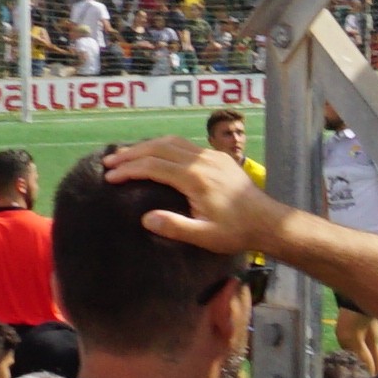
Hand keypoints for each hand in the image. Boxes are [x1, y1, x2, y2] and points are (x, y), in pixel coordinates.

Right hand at [95, 133, 285, 257]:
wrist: (268, 221)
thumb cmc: (236, 232)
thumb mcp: (204, 236)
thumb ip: (175, 227)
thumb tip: (145, 219)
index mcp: (195, 178)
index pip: (153, 166)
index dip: (129, 170)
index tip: (109, 177)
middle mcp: (202, 160)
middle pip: (159, 147)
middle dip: (132, 153)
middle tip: (110, 162)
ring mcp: (211, 156)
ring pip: (172, 141)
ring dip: (147, 146)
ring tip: (127, 155)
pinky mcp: (219, 157)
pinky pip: (186, 144)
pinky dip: (164, 146)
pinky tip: (156, 154)